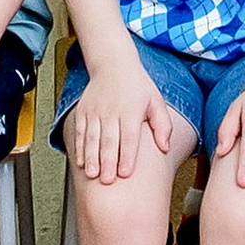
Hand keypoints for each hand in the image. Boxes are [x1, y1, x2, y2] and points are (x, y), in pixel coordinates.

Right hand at [64, 55, 171, 182]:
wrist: (113, 63)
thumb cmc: (137, 85)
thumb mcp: (156, 101)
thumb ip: (162, 125)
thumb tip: (165, 148)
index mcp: (131, 110)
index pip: (129, 137)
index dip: (127, 156)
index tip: (126, 173)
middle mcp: (111, 111)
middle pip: (109, 140)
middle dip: (107, 162)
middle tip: (107, 181)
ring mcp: (95, 111)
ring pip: (92, 138)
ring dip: (91, 158)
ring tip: (92, 175)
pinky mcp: (83, 111)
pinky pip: (80, 132)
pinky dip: (80, 148)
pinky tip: (81, 162)